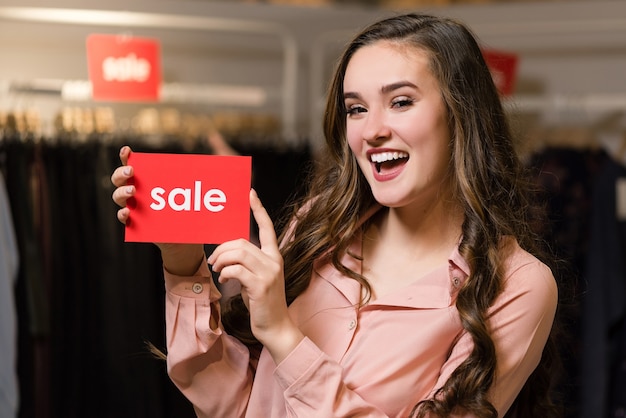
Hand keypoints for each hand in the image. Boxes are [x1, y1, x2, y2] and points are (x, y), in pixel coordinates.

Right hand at [110, 146, 203, 274]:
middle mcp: (136, 193)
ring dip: (122, 193)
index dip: (127, 157)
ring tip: (133, 192)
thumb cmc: (188, 213)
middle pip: (119, 179)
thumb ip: (196, 181)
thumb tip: (218, 167)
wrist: (187, 241)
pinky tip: (128, 213)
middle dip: (122, 174)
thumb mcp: (192, 195)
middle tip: (132, 173)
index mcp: (148, 181)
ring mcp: (134, 208)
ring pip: (118, 197)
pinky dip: (123, 215)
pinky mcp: (136, 224)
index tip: (127, 150)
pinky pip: (124, 219)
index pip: (132, 165)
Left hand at [208, 189, 303, 363]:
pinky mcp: (260, 285)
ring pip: (238, 253)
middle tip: (214, 261)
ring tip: (217, 270)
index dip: (258, 209)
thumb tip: (227, 256)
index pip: (268, 228)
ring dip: (221, 260)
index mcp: (274, 257)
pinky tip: (224, 280)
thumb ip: (247, 264)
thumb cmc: (263, 304)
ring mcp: (269, 273)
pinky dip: (225, 272)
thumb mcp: (256, 279)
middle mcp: (274, 261)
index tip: (251, 194)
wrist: (276, 327)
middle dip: (222, 249)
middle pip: (242, 242)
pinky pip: (236, 270)